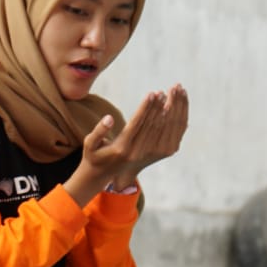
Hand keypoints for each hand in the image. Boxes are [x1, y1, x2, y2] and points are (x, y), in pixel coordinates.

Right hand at [70, 84, 188, 198]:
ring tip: (173, 94)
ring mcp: (150, 154)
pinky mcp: (158, 153)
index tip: (152, 93)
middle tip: (163, 91)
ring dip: (171, 110)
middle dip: (159, 106)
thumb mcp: (90, 144)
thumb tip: (109, 118)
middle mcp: (138, 152)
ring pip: (164, 128)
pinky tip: (177, 105)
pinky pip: (171, 134)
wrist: (106, 174)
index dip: (145, 108)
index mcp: (122, 147)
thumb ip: (98, 131)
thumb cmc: (95, 155)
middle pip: (153, 125)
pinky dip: (176, 119)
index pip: (137, 124)